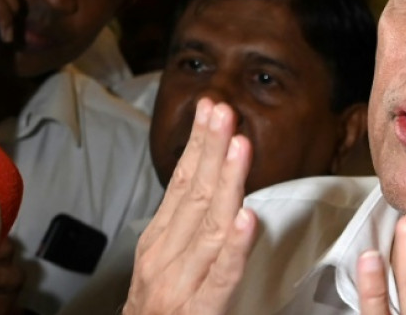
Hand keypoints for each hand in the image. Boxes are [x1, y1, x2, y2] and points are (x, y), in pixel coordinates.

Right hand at [124, 98, 256, 314]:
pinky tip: (247, 219)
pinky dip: (235, 247)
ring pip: (210, 226)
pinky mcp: (200, 313)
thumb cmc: (158, 314)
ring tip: (239, 147)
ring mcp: (179, 285)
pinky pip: (222, 276)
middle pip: (194, 195)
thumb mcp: (162, 264)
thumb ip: (185, 230)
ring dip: (227, 182)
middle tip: (224, 112)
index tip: (210, 110)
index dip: (198, 145)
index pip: (181, 183)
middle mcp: (164, 258)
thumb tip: (209, 184)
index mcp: (158, 242)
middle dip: (211, 149)